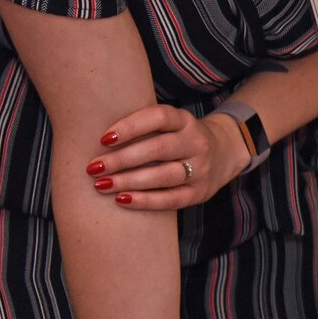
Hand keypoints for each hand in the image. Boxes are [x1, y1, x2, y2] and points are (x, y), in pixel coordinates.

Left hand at [87, 105, 248, 209]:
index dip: (131, 126)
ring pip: (164, 175)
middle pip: (159, 149)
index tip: (103, 139)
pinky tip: (122, 199)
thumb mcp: (171, 124)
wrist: (224, 154)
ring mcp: (201, 168)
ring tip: (101, 184)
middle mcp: (197, 142)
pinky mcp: (200, 192)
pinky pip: (171, 199)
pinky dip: (145, 200)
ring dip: (129, 181)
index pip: (159, 117)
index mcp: (186, 121)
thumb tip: (97, 138)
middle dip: (122, 159)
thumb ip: (144, 127)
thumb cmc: (180, 138)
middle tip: (93, 167)